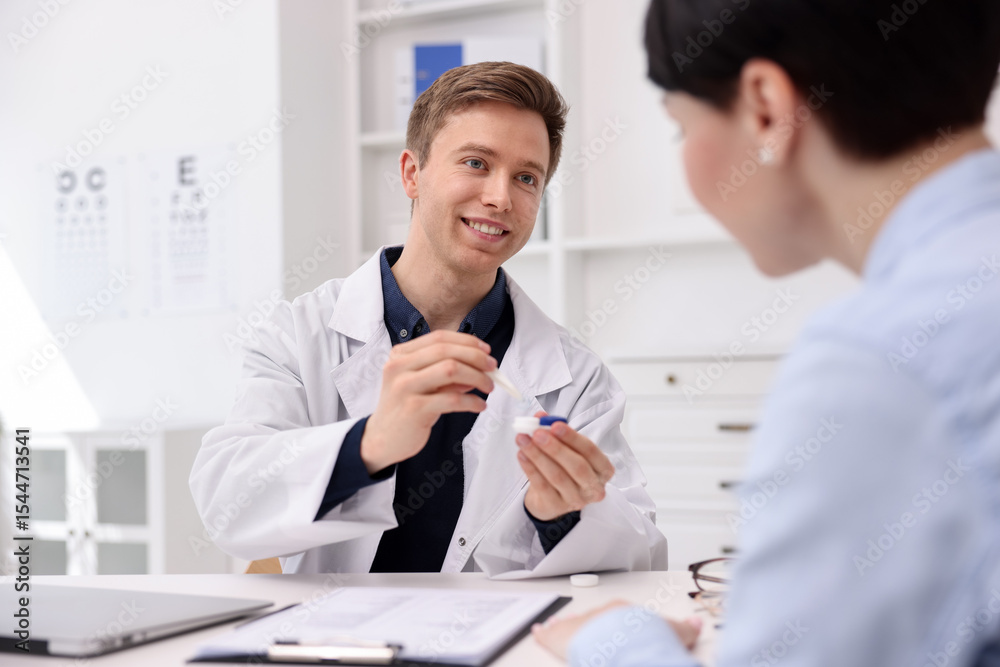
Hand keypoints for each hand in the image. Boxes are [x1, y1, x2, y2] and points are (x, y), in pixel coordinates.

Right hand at [361, 330, 496, 472]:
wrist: (382, 439)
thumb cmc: (404, 408)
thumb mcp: (422, 384)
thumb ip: (445, 372)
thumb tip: (478, 366)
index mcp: (400, 355)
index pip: (439, 338)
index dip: (467, 341)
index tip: (485, 351)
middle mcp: (399, 366)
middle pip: (446, 351)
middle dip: (476, 357)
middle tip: (493, 368)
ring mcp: (405, 387)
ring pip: (450, 369)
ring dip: (477, 377)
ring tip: (488, 387)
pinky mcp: (414, 409)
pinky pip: (452, 400)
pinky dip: (472, 401)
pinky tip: (479, 406)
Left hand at [516, 412, 615, 520]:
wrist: (551, 496)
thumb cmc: (564, 467)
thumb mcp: (565, 447)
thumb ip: (555, 430)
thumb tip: (540, 417)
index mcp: (603, 469)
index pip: (591, 451)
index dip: (573, 437)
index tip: (554, 425)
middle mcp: (594, 487)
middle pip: (577, 466)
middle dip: (555, 448)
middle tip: (537, 433)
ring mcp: (576, 500)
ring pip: (557, 476)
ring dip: (538, 455)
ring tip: (523, 439)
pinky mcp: (556, 507)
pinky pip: (542, 486)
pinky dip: (530, 469)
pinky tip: (522, 455)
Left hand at [532, 600, 702, 660]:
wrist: (624, 643)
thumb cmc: (646, 639)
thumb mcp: (673, 634)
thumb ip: (683, 628)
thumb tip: (696, 623)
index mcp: (624, 611)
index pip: (619, 616)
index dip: (619, 626)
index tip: (618, 632)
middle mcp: (601, 614)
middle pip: (594, 619)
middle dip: (591, 628)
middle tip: (591, 639)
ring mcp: (581, 625)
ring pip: (571, 624)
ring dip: (565, 628)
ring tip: (560, 632)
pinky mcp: (563, 637)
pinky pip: (550, 634)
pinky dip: (544, 634)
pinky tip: (538, 632)